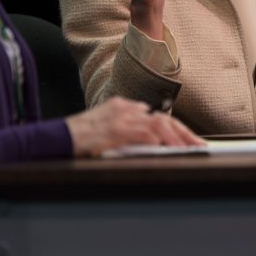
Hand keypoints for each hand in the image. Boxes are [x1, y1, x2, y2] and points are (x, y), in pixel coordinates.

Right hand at [66, 96, 203, 156]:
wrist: (57, 137)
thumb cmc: (78, 136)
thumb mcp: (104, 124)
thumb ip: (125, 122)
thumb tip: (145, 122)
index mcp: (123, 106)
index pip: (157, 116)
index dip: (176, 129)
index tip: (190, 141)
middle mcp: (125, 108)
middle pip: (163, 118)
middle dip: (184, 133)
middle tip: (199, 146)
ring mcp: (121, 118)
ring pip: (157, 124)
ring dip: (175, 138)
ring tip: (189, 149)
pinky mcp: (115, 130)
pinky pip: (142, 133)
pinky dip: (157, 140)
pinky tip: (167, 147)